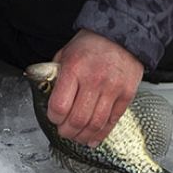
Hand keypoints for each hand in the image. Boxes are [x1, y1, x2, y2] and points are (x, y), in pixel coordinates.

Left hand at [46, 30, 143, 146]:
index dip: (54, 118)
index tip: (54, 118)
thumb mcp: (65, 53)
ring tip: (77, 137)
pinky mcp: (126, 94)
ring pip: (95, 124)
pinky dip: (101, 134)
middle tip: (64, 132)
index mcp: (74, 69)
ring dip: (83, 136)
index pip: (59, 106)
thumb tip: (45, 94)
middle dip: (67, 131)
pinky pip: (112, 121)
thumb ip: (55, 74)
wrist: (121, 35)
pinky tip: (93, 138)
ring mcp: (112, 88)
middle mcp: (94, 80)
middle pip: (77, 119)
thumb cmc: (91, 44)